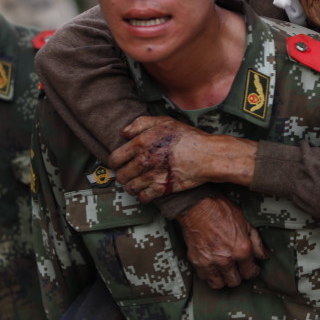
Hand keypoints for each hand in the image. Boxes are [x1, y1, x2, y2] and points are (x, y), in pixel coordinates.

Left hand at [108, 116, 232, 201]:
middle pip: (120, 175)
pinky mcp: (161, 189)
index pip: (115, 158)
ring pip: (130, 187)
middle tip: (128, 173)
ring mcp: (151, 176)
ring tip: (136, 183)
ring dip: (131, 186)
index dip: (114, 162)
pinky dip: (142, 196)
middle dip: (123, 175)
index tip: (118, 163)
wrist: (206, 155)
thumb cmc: (187, 137)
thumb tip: (124, 133)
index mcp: (141, 143)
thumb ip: (141, 123)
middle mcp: (143, 160)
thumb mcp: (164, 121)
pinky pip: (143, 197)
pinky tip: (146, 191)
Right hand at [176, 195, 267, 288]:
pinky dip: (209, 274)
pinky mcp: (197, 261)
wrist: (197, 205)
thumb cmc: (220, 209)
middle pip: (235, 282)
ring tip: (224, 270)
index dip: (252, 270)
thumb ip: (256, 242)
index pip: (250, 273)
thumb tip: (263, 255)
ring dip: (223, 278)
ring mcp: (210, 262)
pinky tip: (212, 266)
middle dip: (238, 275)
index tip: (251, 268)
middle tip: (237, 268)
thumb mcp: (245, 222)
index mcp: (241, 249)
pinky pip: (205, 277)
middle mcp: (226, 259)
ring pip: (219, 284)